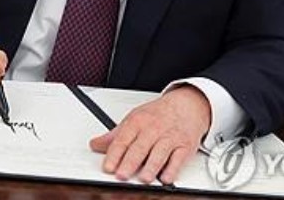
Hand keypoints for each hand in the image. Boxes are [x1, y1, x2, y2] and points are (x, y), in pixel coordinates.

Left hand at [89, 85, 210, 183]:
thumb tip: (95, 145)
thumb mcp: (134, 119)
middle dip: (130, 162)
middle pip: (140, 147)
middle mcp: (153, 129)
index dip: (114, 154)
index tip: (108, 167)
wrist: (187, 105)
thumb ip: (115, 135)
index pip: (123, 139)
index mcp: (138, 122)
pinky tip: (165, 177)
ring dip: (151, 166)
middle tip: (121, 175)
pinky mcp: (184, 146)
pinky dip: (172, 169)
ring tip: (143, 178)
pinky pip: (178, 159)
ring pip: (159, 153)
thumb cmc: (158, 114)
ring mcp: (170, 137)